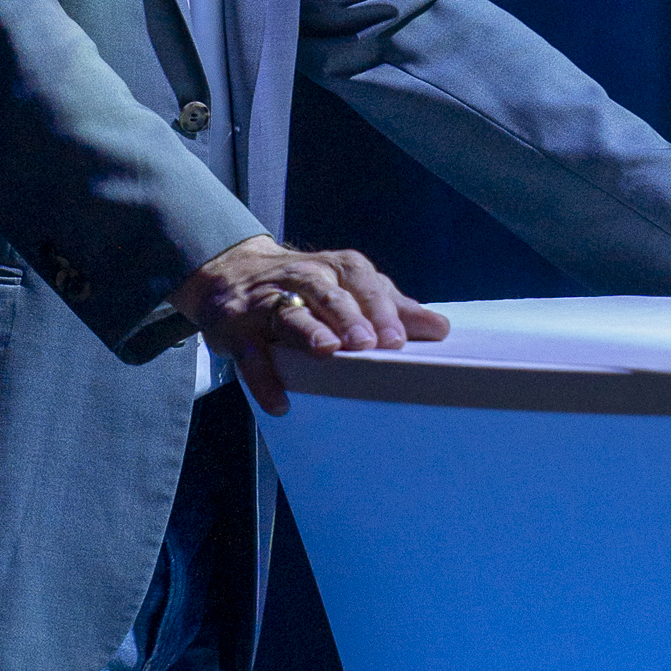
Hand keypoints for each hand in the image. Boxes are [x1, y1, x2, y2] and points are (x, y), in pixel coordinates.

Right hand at [171, 235, 451, 415]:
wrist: (232, 272)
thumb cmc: (305, 285)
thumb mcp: (349, 288)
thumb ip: (391, 307)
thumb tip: (439, 329)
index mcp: (337, 269)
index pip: (362, 282)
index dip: (380, 308)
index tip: (398, 338)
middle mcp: (303, 278)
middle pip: (328, 294)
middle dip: (349, 317)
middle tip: (369, 343)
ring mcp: (267, 302)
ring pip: (290, 314)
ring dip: (309, 331)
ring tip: (328, 351)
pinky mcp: (237, 328)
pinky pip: (251, 354)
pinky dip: (264, 378)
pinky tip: (280, 401)